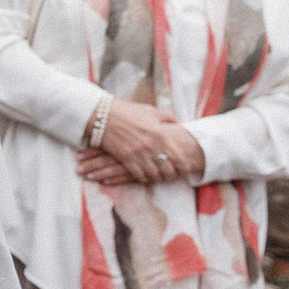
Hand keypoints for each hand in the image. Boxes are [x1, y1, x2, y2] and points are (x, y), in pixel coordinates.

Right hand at [81, 99, 205, 184]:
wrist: (103, 115)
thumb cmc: (128, 111)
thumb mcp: (151, 111)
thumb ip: (168, 118)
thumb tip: (181, 124)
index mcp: (160, 134)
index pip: (178, 157)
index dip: (184, 167)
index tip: (186, 170)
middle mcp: (151, 146)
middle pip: (168, 170)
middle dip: (172, 175)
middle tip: (172, 175)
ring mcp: (138, 154)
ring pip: (154, 175)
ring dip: (158, 177)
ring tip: (159, 177)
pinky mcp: (125, 159)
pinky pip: (139, 176)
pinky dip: (144, 178)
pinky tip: (145, 176)